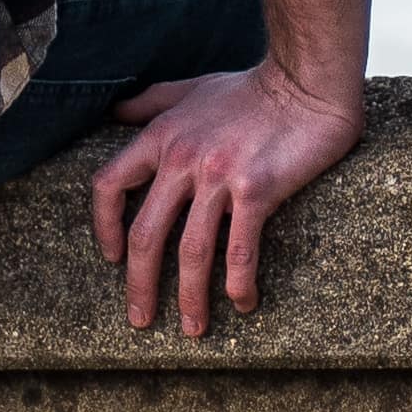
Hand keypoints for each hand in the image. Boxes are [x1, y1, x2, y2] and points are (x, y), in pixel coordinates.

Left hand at [90, 66, 366, 340]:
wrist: (306, 82)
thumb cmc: (252, 87)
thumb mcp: (192, 89)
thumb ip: (152, 102)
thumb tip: (116, 111)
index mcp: (161, 137)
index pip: (109, 186)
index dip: (104, 227)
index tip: (113, 258)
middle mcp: (183, 159)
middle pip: (146, 234)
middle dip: (140, 285)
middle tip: (140, 319)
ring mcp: (219, 176)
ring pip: (192, 252)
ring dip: (190, 298)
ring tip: (193, 329)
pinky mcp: (257, 190)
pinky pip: (241, 250)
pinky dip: (239, 284)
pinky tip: (242, 303)